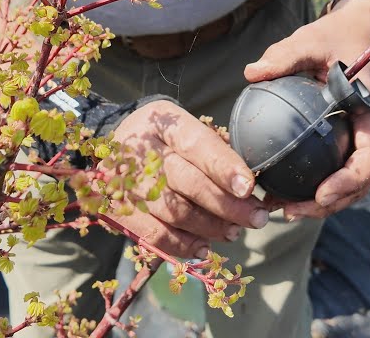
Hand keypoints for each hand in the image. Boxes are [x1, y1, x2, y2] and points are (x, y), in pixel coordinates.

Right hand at [107, 101, 269, 257]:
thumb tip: (249, 189)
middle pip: (189, 182)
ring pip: (175, 212)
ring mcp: (125, 182)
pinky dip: (183, 245)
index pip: (197, 144)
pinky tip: (204, 247)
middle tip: (255, 218)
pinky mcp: (117, 210)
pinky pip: (155, 235)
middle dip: (227, 205)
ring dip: (210, 227)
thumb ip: (213, 153)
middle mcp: (140, 150)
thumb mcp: (183, 131)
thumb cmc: (163, 141)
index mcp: (162, 122)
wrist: (113, 150)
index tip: (247, 187)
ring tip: (233, 232)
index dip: (223, 167)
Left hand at [244, 0, 369, 220]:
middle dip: (331, 204)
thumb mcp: (313, 38)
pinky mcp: (348, 141)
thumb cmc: (338, 35)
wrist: (361, 31)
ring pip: (349, 183)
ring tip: (281, 210)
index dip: (351, 181)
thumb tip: (251, 73)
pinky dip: (314, 186)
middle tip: (290, 211)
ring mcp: (363, 139)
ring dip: (321, 203)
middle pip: (361, 182)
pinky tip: (279, 191)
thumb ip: (286, 54)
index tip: (321, 194)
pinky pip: (336, 169)